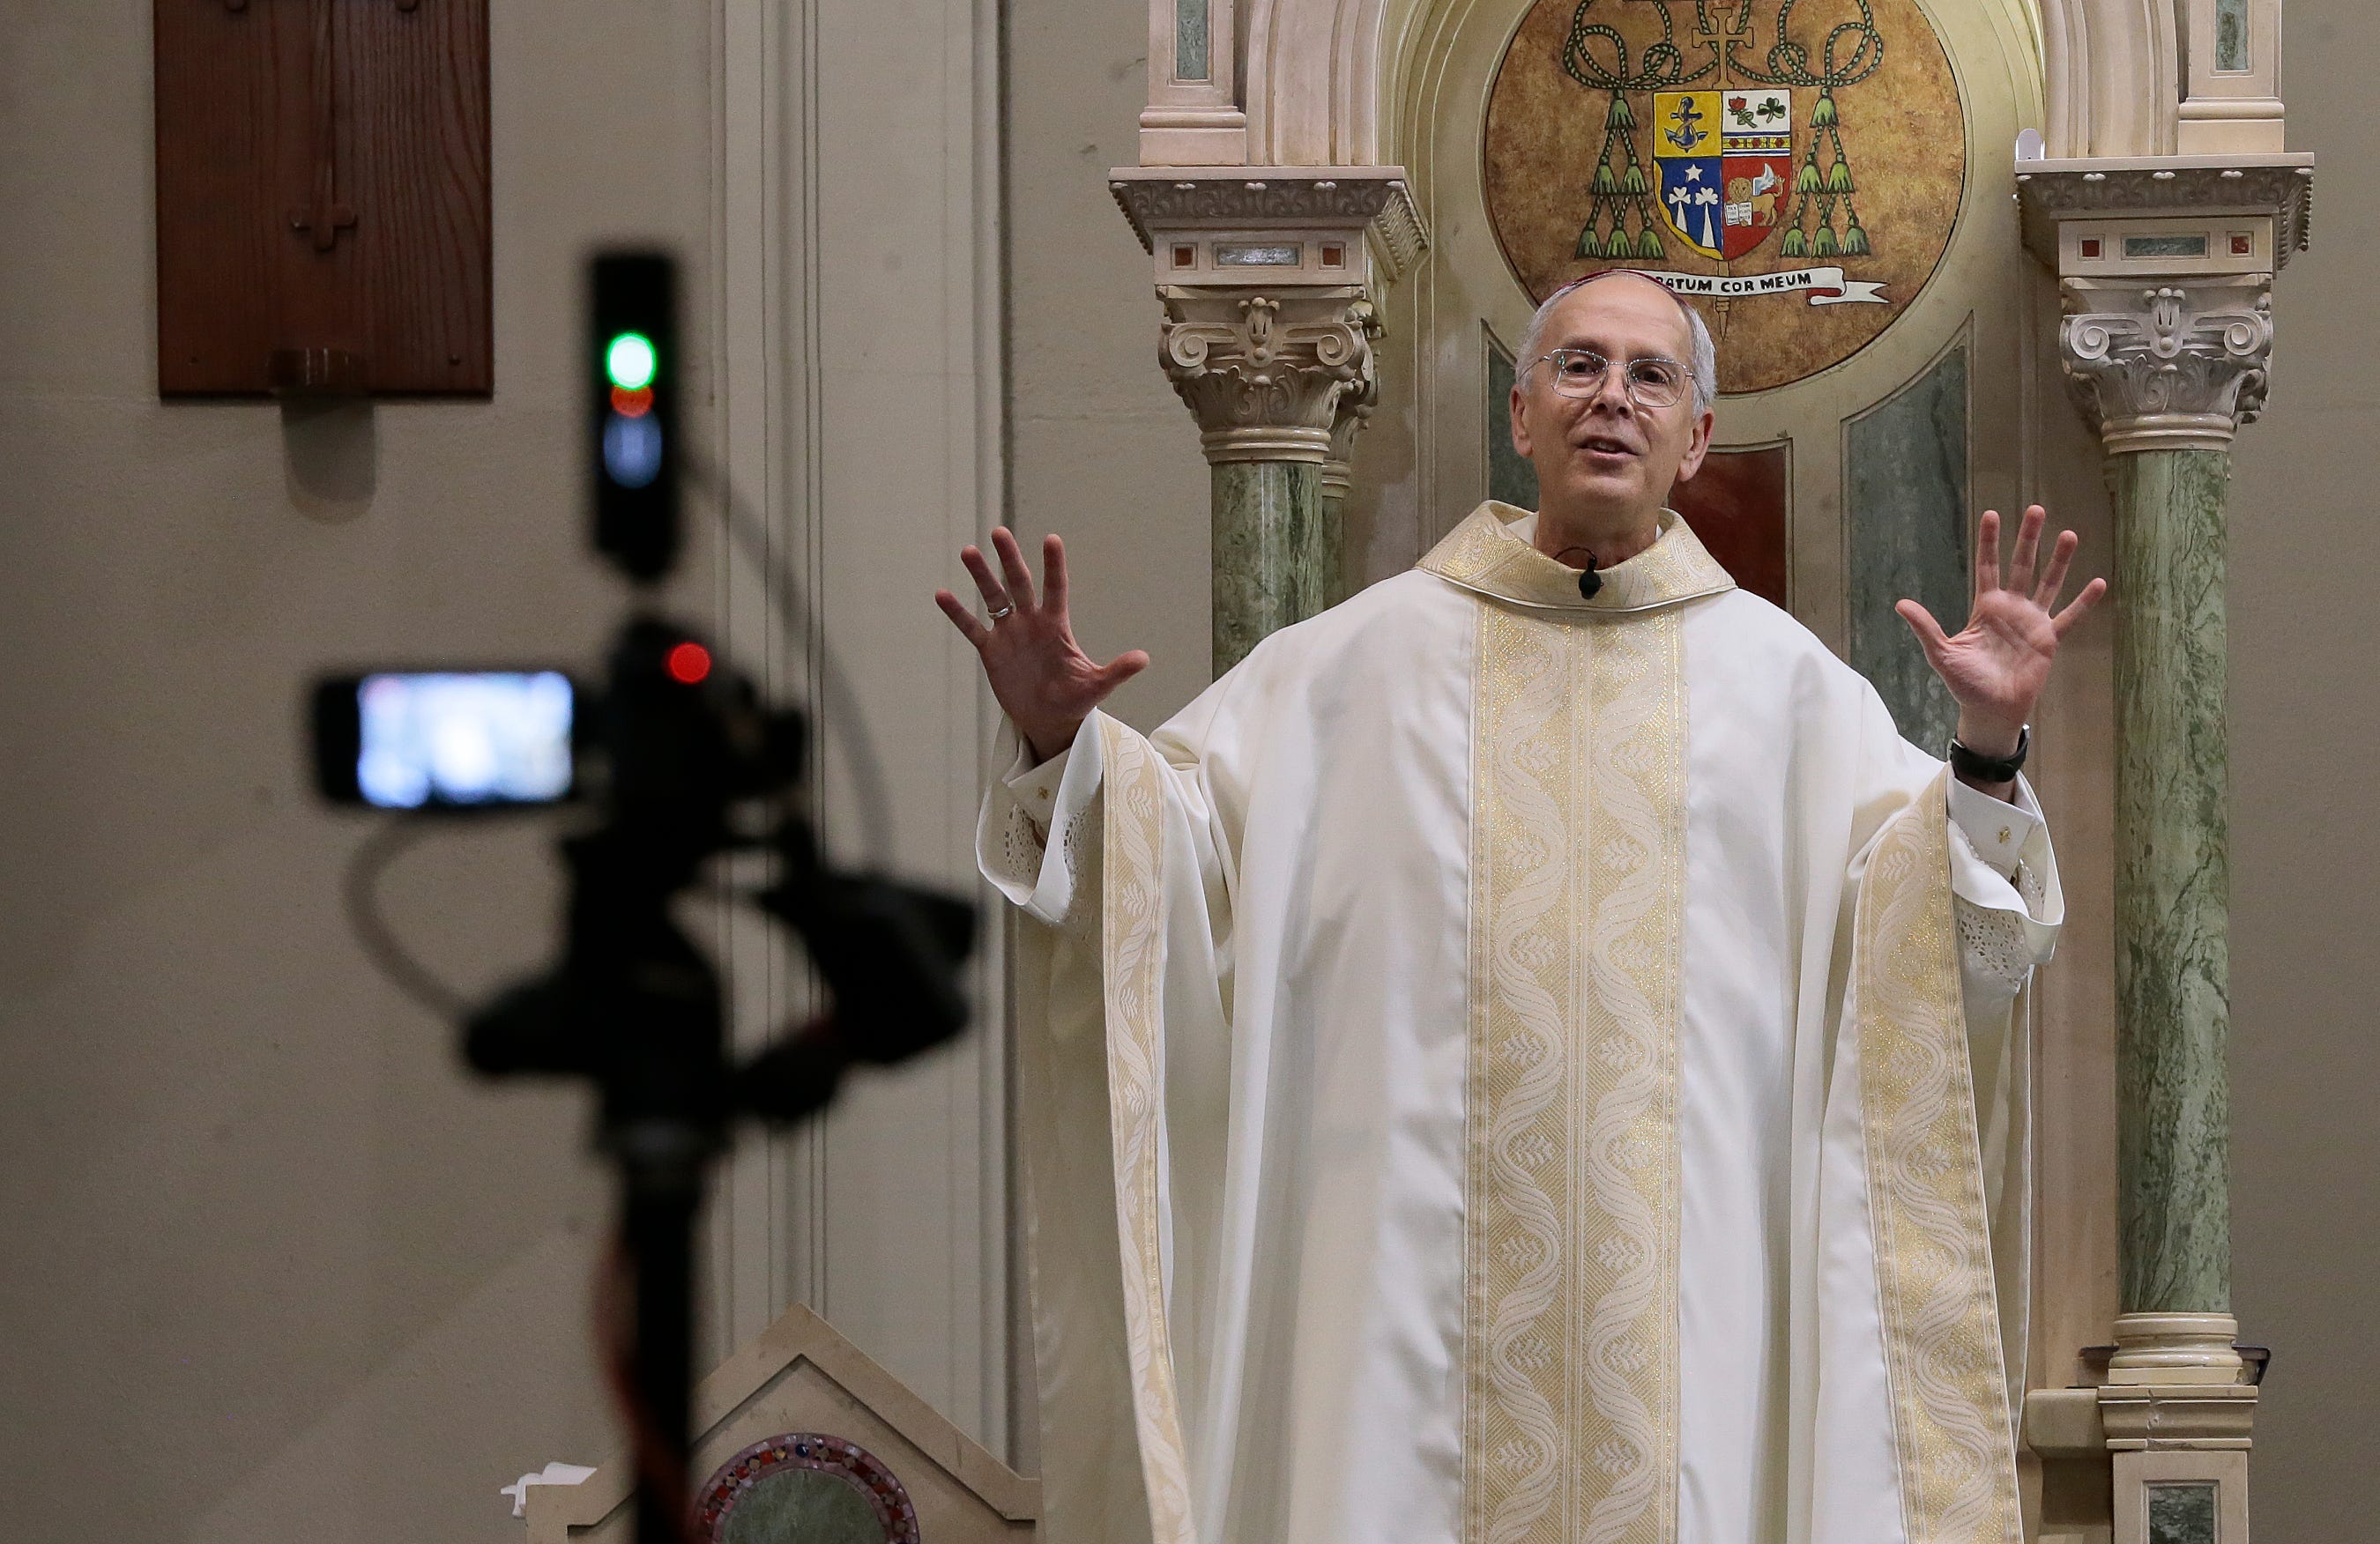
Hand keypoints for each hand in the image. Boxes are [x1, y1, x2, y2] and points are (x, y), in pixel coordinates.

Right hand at [936, 528, 1148, 763]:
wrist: (1048, 719)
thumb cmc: (1075, 700)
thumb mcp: (1096, 686)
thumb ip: (1117, 671)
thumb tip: (1144, 659)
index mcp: (1056, 625)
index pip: (1056, 588)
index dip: (1054, 565)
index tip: (1052, 539)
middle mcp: (1031, 622)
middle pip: (1019, 583)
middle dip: (1010, 559)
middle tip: (999, 532)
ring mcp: (1009, 634)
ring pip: (993, 598)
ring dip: (981, 576)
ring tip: (969, 551)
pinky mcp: (991, 650)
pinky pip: (972, 628)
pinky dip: (957, 613)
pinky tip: (941, 594)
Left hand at [1895, 505, 2106, 759]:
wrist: (1990, 709)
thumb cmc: (1965, 683)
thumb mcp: (1942, 653)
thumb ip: (1926, 628)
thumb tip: (1900, 604)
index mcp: (1986, 607)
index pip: (1988, 566)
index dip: (1990, 541)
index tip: (1993, 513)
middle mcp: (2011, 608)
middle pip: (2021, 566)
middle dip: (2028, 539)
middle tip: (2036, 509)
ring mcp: (2032, 622)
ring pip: (2049, 584)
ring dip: (2059, 561)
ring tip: (2069, 535)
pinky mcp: (2049, 640)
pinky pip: (2069, 618)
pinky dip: (2084, 603)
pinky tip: (2099, 583)